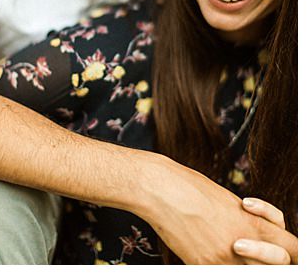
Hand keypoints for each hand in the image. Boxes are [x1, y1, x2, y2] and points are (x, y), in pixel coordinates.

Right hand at [138, 157, 297, 263]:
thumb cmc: (189, 186)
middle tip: (256, 255)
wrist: (159, 189)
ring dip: (244, 266)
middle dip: (271, 262)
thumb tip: (252, 234)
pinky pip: (219, 273)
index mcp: (254, 224)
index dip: (290, 252)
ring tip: (230, 253)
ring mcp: (223, 258)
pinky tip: (206, 251)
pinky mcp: (201, 265)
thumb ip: (246, 221)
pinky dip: (218, 267)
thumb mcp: (228, 200)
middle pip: (277, 266)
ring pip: (248, 272)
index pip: (292, 248)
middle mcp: (244, 245)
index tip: (282, 250)